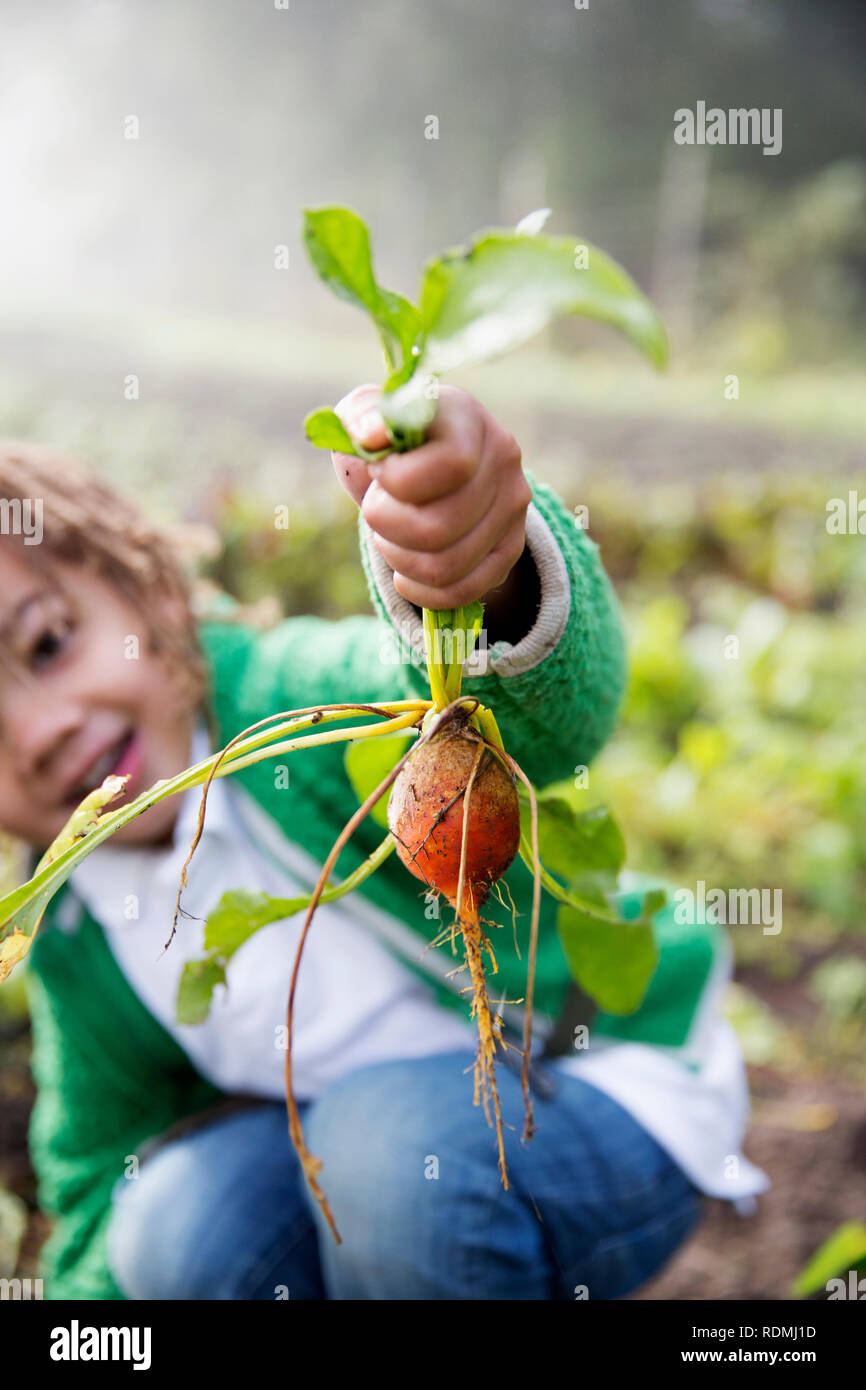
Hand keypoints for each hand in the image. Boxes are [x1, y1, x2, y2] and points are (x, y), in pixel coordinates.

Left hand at [331, 383, 531, 612]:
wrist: (429, 464)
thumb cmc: (390, 441)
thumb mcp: (366, 416)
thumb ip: (362, 415)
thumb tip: (371, 434)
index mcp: (468, 418)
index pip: (451, 465)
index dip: (400, 481)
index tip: (378, 472)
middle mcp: (503, 459)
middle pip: (439, 527)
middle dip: (387, 527)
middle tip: (376, 510)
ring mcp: (513, 508)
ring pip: (446, 566)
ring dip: (399, 559)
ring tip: (388, 537)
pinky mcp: (510, 548)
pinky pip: (462, 591)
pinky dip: (420, 591)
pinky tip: (403, 572)